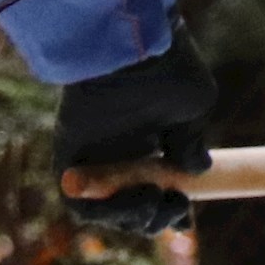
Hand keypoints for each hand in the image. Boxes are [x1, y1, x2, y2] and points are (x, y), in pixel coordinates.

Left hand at [55, 46, 221, 235]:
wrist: (134, 46)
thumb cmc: (168, 69)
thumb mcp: (192, 110)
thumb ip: (190, 144)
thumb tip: (195, 171)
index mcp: (148, 140)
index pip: (154, 188)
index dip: (168, 210)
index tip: (185, 216)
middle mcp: (119, 151)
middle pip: (129, 206)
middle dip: (153, 219)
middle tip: (174, 206)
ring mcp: (93, 155)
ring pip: (104, 208)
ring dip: (130, 217)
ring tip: (154, 201)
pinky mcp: (68, 155)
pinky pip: (76, 198)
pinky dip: (100, 208)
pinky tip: (132, 196)